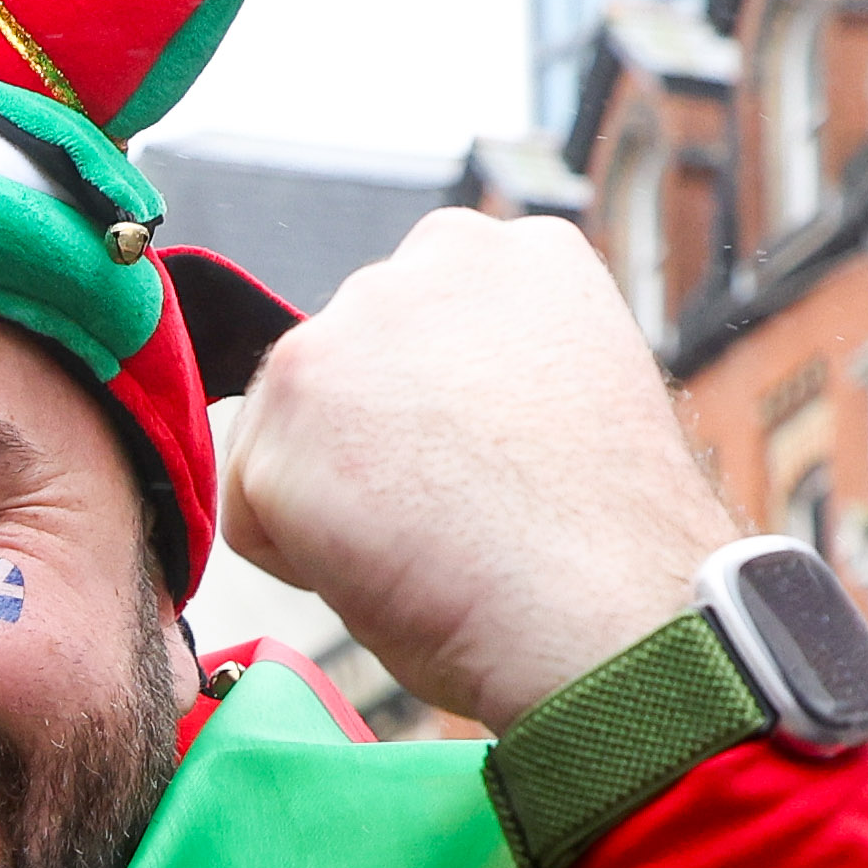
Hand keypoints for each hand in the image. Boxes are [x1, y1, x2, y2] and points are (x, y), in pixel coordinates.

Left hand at [216, 208, 734, 731]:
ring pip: (294, 434)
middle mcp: (432, 257)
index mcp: (519, 255)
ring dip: (334, 501)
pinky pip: (255, 509)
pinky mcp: (292, 396)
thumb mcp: (566, 408)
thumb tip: (407, 422)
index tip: (485, 476)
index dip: (436, 424)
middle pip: (348, 370)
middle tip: (452, 521)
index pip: (419, 333)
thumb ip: (481, 377)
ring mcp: (354, 320)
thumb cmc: (606, 553)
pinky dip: (299, 560)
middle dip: (372, 450)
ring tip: (430, 546)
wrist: (611, 612)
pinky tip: (387, 569)